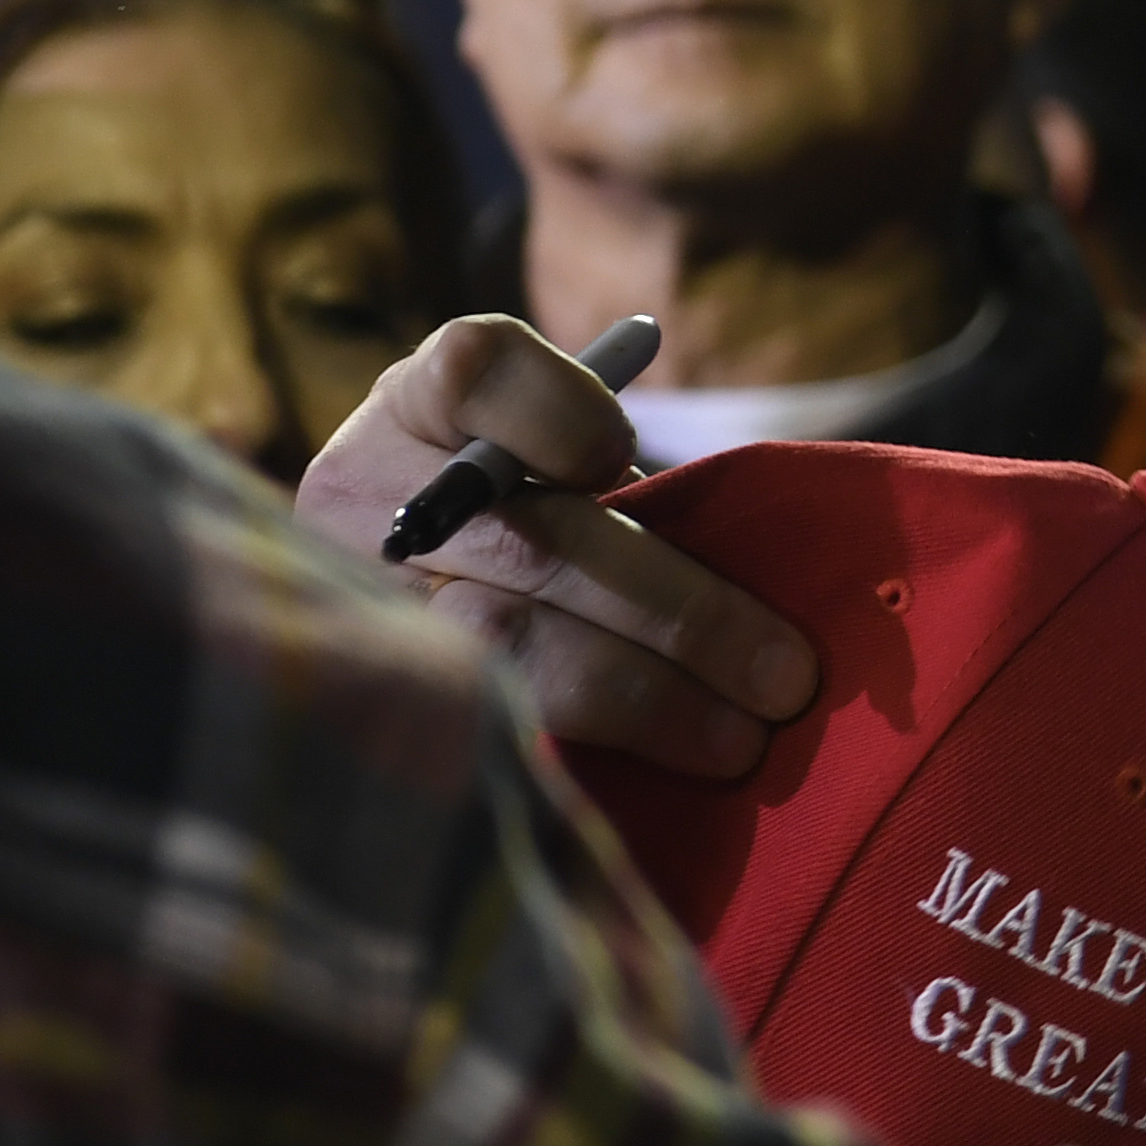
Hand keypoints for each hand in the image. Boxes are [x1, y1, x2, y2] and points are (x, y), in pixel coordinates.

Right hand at [298, 314, 817, 774]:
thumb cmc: (527, 500)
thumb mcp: (554, 456)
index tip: (620, 456)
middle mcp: (366, 491)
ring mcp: (361, 598)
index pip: (480, 371)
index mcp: (422, 397)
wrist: (419, 571)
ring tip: (740, 739)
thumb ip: (619, 485)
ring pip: (505, 649)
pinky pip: (486, 730)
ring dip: (643, 698)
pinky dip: (586, 748)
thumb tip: (750, 563)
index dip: (563, 417)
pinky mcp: (377, 693)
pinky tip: (657, 773)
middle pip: (527, 542)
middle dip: (674, 612)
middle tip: (784, 675)